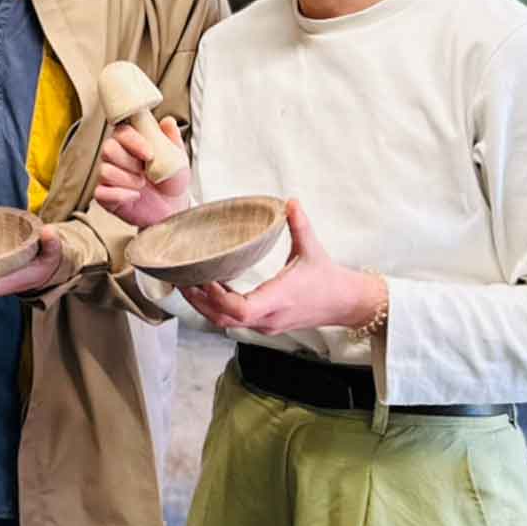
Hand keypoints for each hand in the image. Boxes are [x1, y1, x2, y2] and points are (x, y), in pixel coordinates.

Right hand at [94, 118, 190, 227]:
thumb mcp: (176, 157)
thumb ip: (171, 138)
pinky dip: (120, 195)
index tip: (149, 154)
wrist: (173, 208)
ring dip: (127, 179)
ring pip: (105, 171)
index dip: (133, 141)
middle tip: (145, 170)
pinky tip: (135, 196)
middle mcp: (117, 158)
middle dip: (129, 161)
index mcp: (131, 144)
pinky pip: (100, 193)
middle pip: (108, 149)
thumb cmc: (171, 181)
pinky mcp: (106, 197)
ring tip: (142, 184)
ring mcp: (110, 178)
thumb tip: (168, 121)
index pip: (121, 132)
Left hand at [178, 200, 385, 336]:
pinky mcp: (264, 324)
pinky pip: (233, 321)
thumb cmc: (328, 278)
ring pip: (224, 323)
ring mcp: (265, 324)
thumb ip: (299, 224)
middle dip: (198, 300)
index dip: (216, 297)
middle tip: (181, 276)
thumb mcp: (313, 248)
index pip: (239, 309)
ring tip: (187, 281)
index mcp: (278, 299)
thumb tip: (290, 201)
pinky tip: (207, 288)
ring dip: (204, 305)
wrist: (345, 303)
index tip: (202, 276)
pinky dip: (216, 307)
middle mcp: (268, 317)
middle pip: (222, 318)